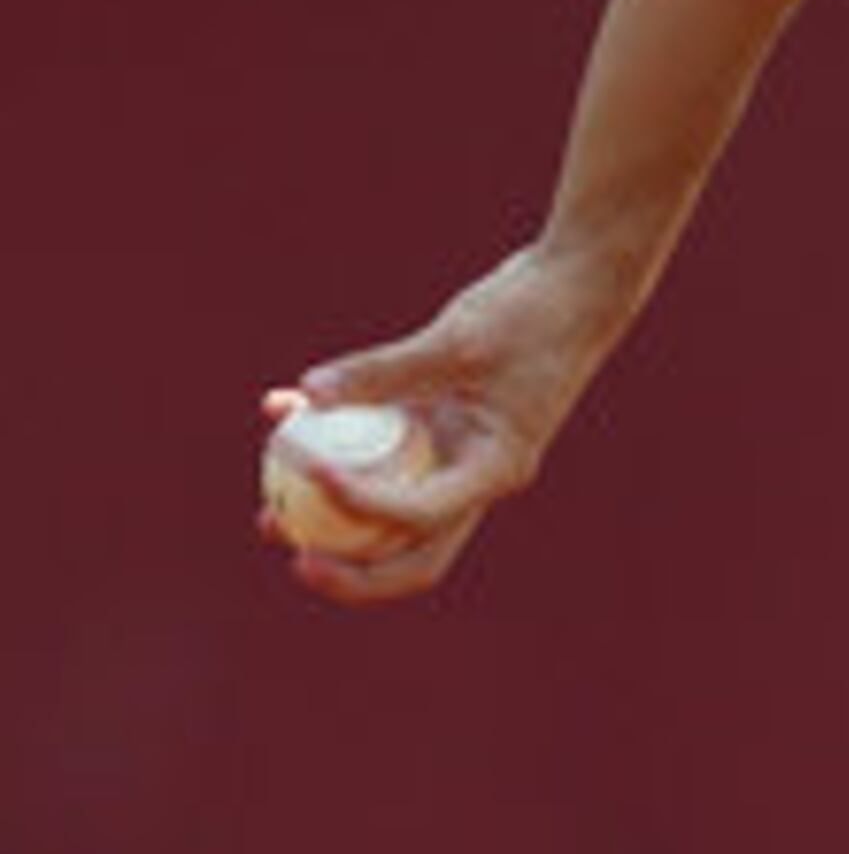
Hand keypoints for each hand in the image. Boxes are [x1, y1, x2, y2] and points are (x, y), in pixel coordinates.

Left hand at [261, 240, 632, 604]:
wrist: (577, 285)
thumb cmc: (531, 313)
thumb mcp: (458, 340)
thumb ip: (385, 370)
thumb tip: (307, 392)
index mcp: (495, 468)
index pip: (421, 514)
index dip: (363, 507)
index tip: (314, 474)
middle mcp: (475, 475)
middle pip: (411, 552)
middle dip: (350, 568)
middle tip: (295, 559)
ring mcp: (457, 457)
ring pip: (386, 515)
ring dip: (329, 522)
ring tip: (267, 516)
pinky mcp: (441, 429)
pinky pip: (379, 454)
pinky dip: (335, 444)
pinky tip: (284, 414)